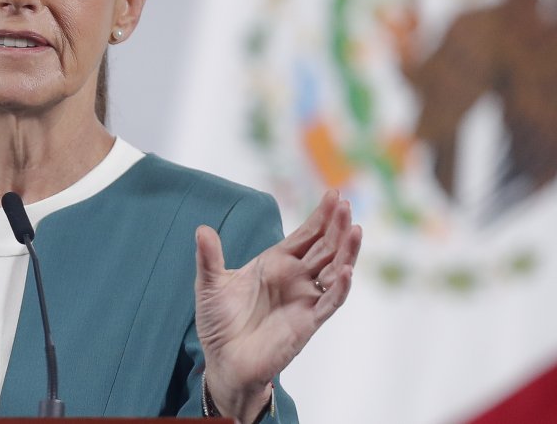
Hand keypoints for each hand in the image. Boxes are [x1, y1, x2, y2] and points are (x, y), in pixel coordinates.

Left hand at [194, 190, 360, 422]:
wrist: (223, 361)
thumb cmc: (219, 323)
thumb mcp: (210, 284)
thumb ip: (208, 257)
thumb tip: (202, 229)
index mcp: (276, 263)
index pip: (306, 235)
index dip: (321, 216)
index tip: (335, 194)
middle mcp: (295, 278)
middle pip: (325, 247)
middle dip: (336, 226)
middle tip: (346, 204)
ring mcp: (304, 299)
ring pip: (334, 270)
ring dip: (346, 251)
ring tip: (355, 229)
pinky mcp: (308, 322)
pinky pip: (329, 302)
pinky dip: (339, 287)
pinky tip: (347, 270)